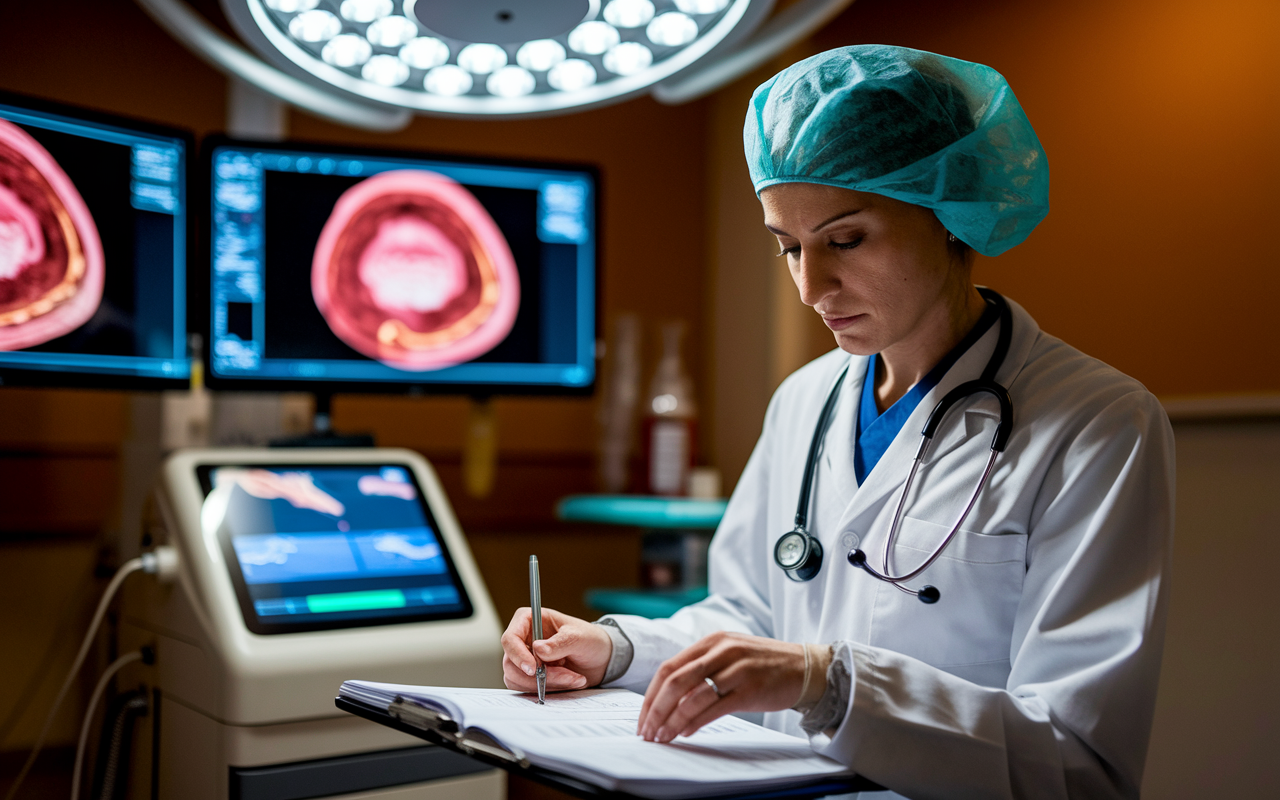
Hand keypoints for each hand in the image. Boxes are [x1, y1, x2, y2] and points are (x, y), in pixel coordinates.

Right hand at [500, 607, 612, 693]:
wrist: (601, 658)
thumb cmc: (590, 639)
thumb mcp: (579, 637)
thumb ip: (560, 643)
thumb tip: (538, 650)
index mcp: (529, 620)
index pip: (510, 639)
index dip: (518, 655)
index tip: (533, 669)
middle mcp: (523, 640)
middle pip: (511, 663)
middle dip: (539, 675)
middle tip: (566, 675)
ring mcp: (525, 659)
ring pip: (518, 679)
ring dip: (547, 683)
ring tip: (573, 678)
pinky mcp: (531, 676)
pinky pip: (528, 689)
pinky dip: (548, 689)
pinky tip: (569, 681)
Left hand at [637, 632, 804, 742]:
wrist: (805, 667)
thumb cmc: (764, 664)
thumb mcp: (730, 655)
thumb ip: (702, 668)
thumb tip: (669, 697)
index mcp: (712, 641)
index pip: (669, 667)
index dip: (651, 695)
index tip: (643, 716)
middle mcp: (721, 651)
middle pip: (675, 681)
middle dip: (655, 710)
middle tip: (647, 731)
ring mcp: (736, 669)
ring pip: (692, 696)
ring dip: (672, 720)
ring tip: (662, 736)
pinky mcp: (750, 689)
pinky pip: (715, 707)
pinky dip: (695, 722)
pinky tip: (685, 732)